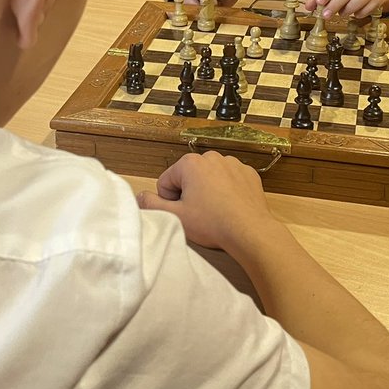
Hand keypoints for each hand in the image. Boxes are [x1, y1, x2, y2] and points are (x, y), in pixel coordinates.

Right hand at [137, 151, 281, 251]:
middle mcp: (211, 157)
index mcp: (190, 163)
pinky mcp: (248, 173)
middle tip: (199, 214)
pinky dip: (227, 191)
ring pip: (209, 178)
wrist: (250, 231)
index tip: (183, 212)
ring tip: (216, 212)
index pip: (166, 181)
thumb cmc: (212, 223)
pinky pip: (229, 180)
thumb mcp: (175, 216)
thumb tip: (139, 196)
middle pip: (188, 177)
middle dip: (189, 194)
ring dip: (208, 192)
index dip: (170, 200)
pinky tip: (230, 207)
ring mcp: (232, 163)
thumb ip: (151, 204)